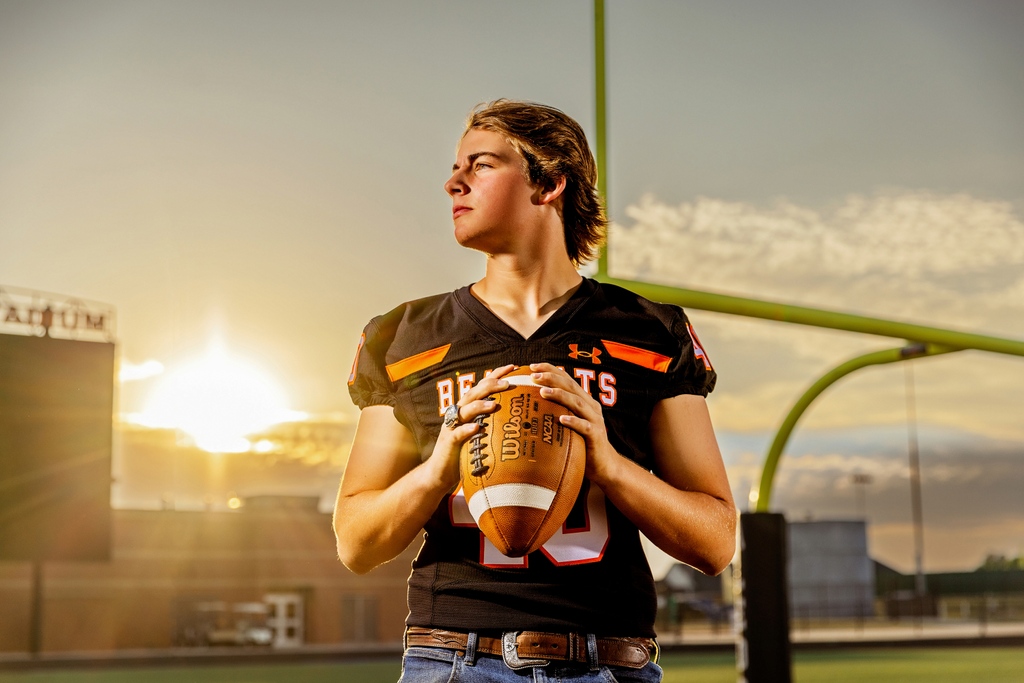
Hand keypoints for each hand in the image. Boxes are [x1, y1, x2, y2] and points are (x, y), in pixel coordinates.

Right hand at [427, 364, 515, 488]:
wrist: (440, 473)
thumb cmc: (465, 452)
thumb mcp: (482, 434)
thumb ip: (495, 423)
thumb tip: (523, 419)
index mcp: (468, 408)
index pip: (483, 386)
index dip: (497, 375)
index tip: (514, 367)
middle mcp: (459, 413)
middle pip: (474, 393)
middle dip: (490, 385)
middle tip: (508, 383)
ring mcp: (452, 427)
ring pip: (465, 410)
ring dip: (479, 406)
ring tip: (494, 404)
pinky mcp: (448, 442)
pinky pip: (457, 434)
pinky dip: (466, 430)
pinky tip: (476, 428)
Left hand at [527, 362, 618, 483]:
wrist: (603, 464)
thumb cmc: (581, 443)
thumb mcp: (567, 424)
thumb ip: (555, 412)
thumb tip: (528, 406)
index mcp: (582, 400)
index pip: (566, 379)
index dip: (551, 370)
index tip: (533, 366)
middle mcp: (590, 407)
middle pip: (571, 386)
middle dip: (552, 378)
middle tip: (535, 375)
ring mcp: (594, 420)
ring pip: (577, 403)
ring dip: (560, 395)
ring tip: (544, 392)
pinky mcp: (596, 435)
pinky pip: (584, 426)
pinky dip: (573, 421)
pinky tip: (562, 418)